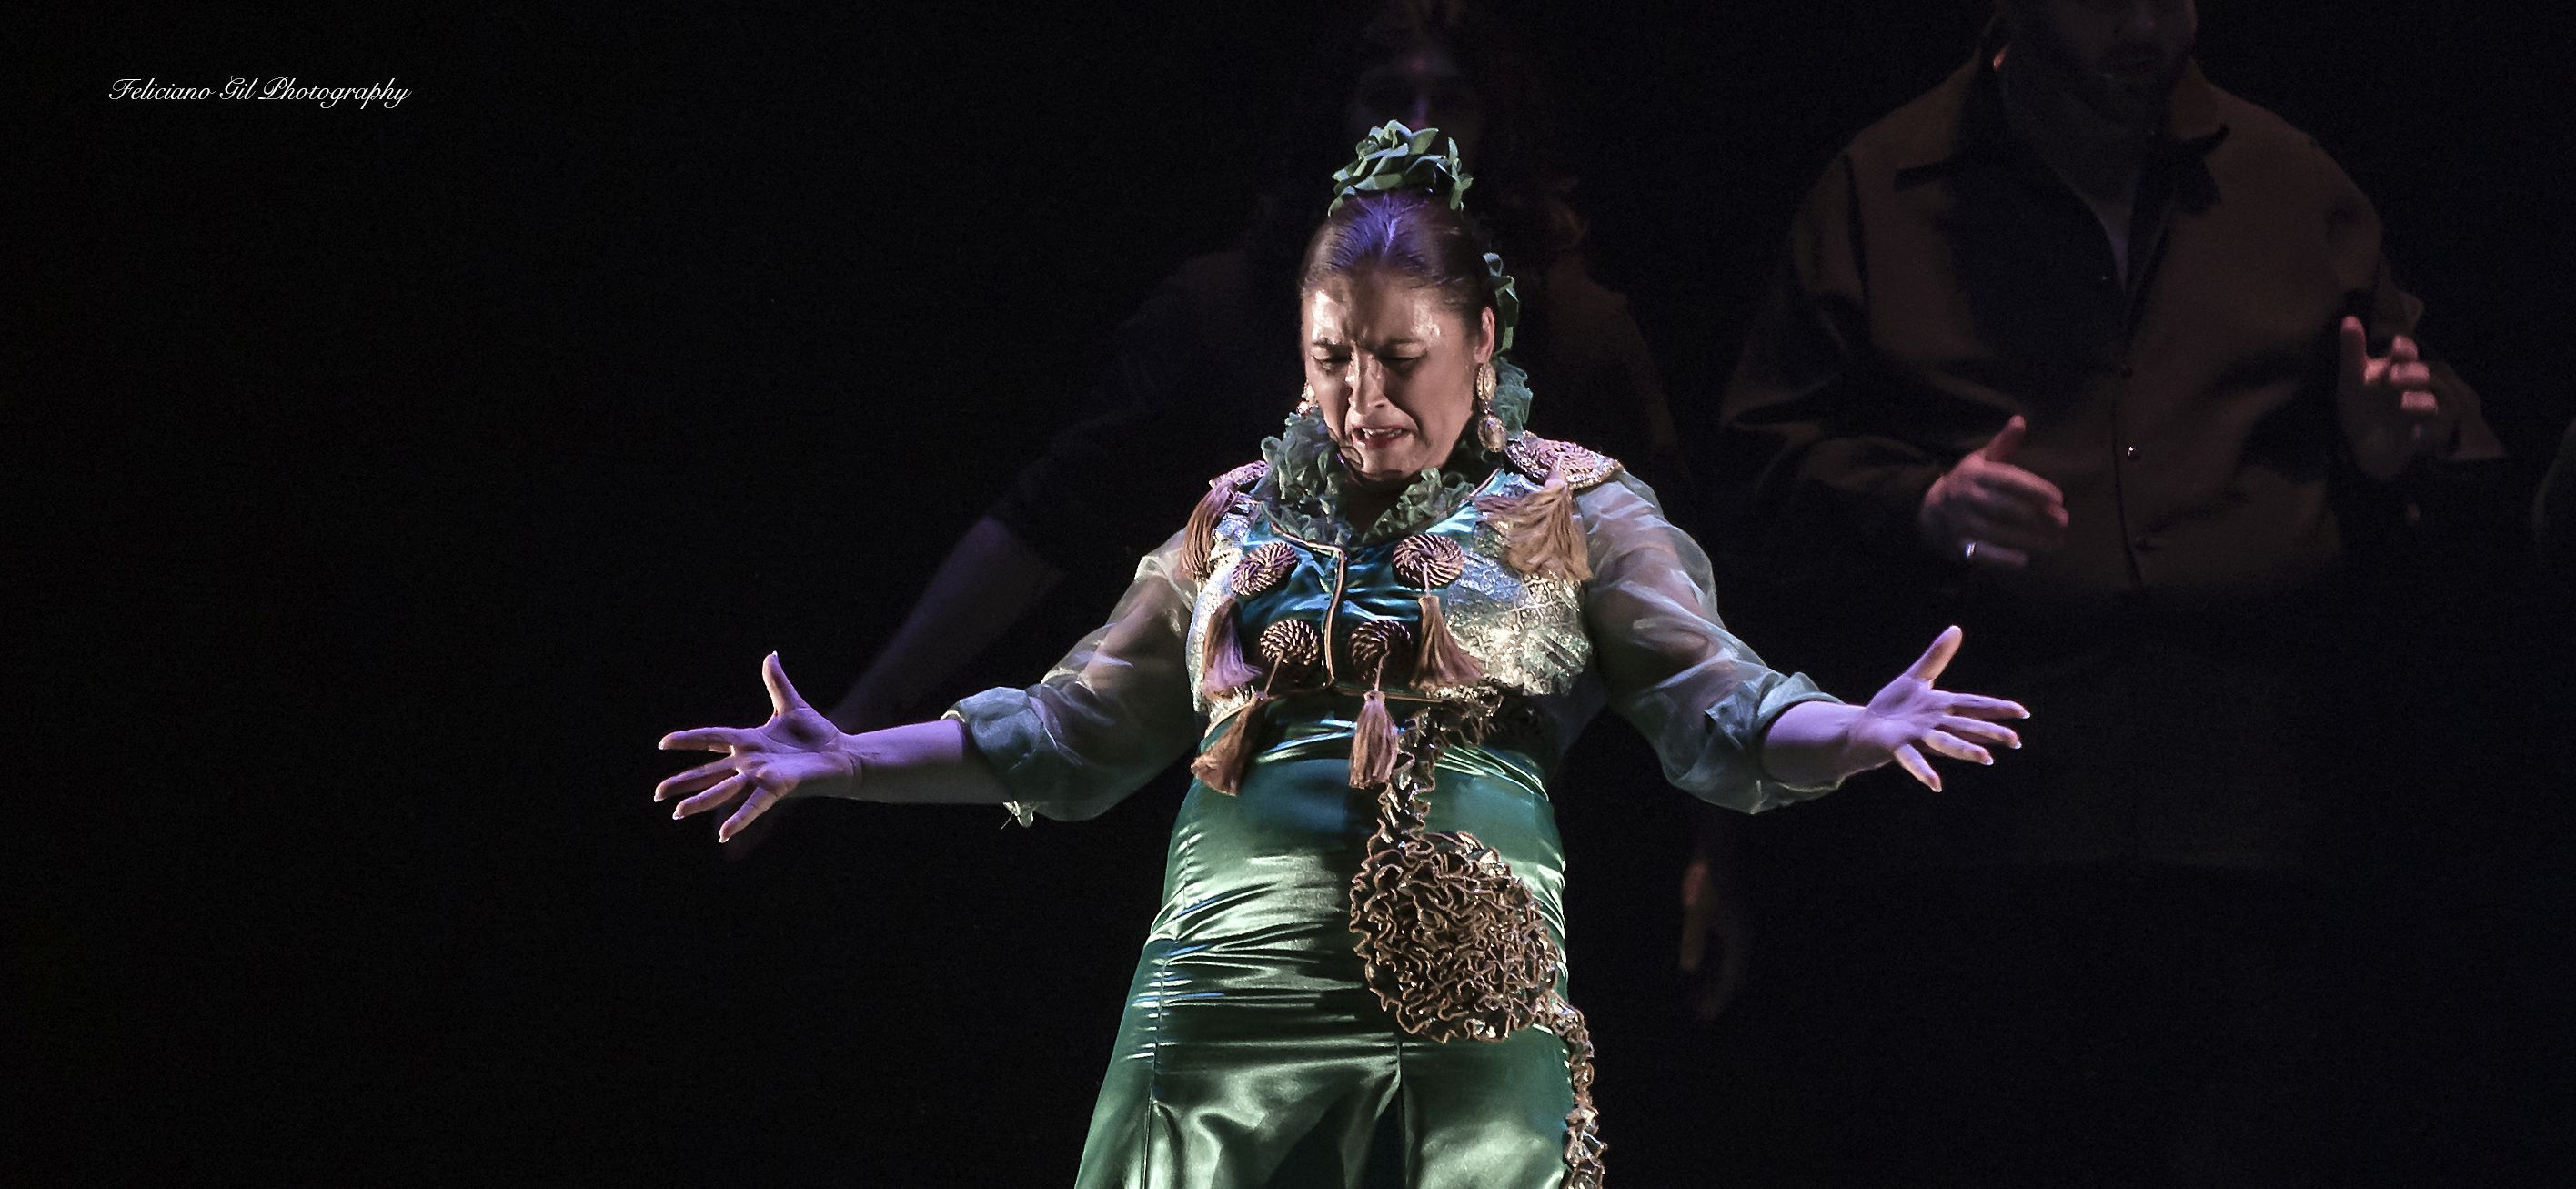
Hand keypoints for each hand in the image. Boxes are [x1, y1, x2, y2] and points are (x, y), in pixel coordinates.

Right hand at [655, 653, 857, 841]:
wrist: (843, 754)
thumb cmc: (818, 735)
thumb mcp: (792, 705)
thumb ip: (776, 682)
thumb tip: (770, 655)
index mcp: (750, 742)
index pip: (711, 738)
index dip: (688, 740)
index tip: (663, 743)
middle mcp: (750, 763)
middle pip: (709, 772)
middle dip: (683, 782)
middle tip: (656, 794)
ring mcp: (761, 777)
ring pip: (723, 790)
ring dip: (700, 801)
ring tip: (676, 813)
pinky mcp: (777, 788)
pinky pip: (754, 805)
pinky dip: (739, 819)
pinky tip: (723, 834)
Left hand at [1677, 852, 1748, 1022]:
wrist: (1716, 850)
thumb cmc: (1705, 878)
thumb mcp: (1696, 911)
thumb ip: (1694, 940)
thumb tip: (1689, 970)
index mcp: (1737, 937)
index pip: (1729, 980)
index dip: (1717, 1001)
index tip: (1703, 1018)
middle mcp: (1741, 937)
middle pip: (1732, 976)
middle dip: (1716, 995)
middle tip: (1698, 1013)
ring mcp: (1735, 929)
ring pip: (1728, 965)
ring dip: (1714, 981)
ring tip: (1696, 997)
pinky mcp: (1728, 921)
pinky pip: (1723, 951)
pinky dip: (1713, 965)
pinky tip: (1698, 970)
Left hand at [1850, 626, 2028, 791]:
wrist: (1865, 727)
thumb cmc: (1894, 706)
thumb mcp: (1917, 677)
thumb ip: (1937, 655)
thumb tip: (1956, 628)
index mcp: (1942, 706)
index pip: (1974, 705)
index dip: (1997, 708)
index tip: (2023, 712)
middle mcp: (1935, 724)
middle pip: (1966, 726)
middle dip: (1990, 732)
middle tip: (2016, 741)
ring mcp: (1918, 736)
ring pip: (1946, 743)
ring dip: (1965, 750)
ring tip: (1987, 759)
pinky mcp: (1898, 746)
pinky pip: (1912, 759)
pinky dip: (1923, 771)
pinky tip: (1936, 784)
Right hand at [1918, 415, 2067, 569]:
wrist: (1928, 511)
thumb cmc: (1966, 482)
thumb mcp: (1980, 460)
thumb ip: (2003, 444)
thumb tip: (2020, 420)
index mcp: (1975, 475)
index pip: (2008, 480)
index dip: (2034, 488)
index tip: (2058, 496)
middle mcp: (1967, 498)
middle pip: (2007, 509)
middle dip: (2038, 516)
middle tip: (2064, 521)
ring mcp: (1963, 523)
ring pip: (2000, 533)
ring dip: (2030, 540)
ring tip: (2056, 542)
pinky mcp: (1961, 545)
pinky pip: (1983, 554)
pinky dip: (2002, 559)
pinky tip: (2024, 561)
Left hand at [2337, 316, 2448, 480]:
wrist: (2363, 447)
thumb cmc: (2362, 408)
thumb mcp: (2352, 380)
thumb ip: (2352, 352)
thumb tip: (2348, 319)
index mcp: (2400, 368)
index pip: (2407, 352)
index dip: (2404, 349)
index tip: (2395, 347)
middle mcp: (2419, 386)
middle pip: (2426, 373)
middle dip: (2411, 373)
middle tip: (2391, 378)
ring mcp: (2429, 410)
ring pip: (2436, 400)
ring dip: (2419, 401)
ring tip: (2402, 403)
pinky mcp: (2433, 434)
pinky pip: (2437, 430)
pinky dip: (2426, 431)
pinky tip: (2413, 433)